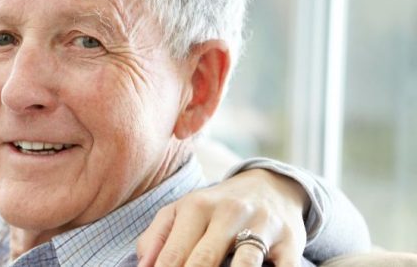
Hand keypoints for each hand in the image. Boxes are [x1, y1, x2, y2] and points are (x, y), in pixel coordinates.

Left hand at [137, 168, 308, 266]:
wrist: (270, 187)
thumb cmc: (215, 208)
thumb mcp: (180, 212)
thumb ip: (156, 238)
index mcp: (197, 207)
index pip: (173, 254)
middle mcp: (230, 213)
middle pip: (204, 260)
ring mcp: (262, 227)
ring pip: (245, 264)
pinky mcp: (290, 242)